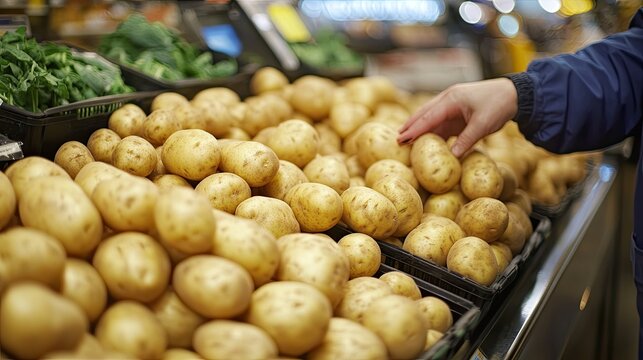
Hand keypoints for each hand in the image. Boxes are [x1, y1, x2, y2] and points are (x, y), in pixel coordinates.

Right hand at [397, 78, 517, 156]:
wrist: (514, 94)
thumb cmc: (498, 105)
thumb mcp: (483, 124)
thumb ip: (466, 140)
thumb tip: (452, 156)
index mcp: (452, 100)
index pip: (428, 117)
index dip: (415, 129)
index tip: (402, 139)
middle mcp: (448, 101)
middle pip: (424, 114)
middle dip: (411, 127)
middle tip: (397, 139)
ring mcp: (452, 106)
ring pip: (430, 118)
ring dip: (419, 129)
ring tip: (405, 139)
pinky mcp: (457, 113)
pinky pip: (440, 123)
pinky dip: (431, 131)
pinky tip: (425, 140)